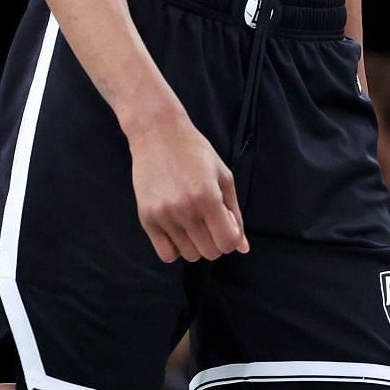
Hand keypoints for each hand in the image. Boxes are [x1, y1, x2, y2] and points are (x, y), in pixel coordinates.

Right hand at [126, 113, 248, 262]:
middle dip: (216, 241)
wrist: (157, 133)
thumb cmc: (195, 151)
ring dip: (196, 244)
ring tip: (193, 222)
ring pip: (189, 255)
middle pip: (210, 252)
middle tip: (210, 221)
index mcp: (208, 197)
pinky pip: (166, 254)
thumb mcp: (223, 176)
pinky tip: (178, 229)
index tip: (226, 222)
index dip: (232, 237)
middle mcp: (185, 209)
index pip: (227, 243)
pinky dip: (176, 248)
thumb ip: (235, 212)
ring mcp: (163, 215)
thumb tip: (243, 248)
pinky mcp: (146, 218)